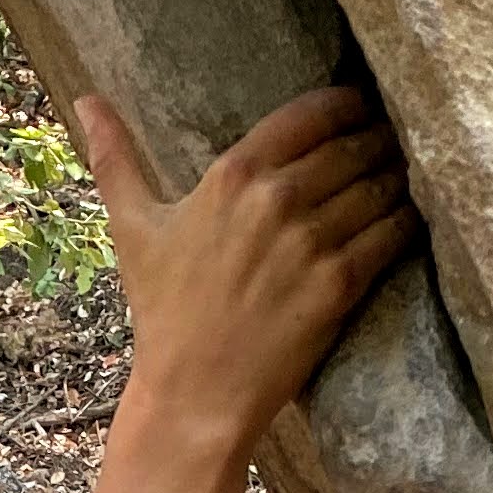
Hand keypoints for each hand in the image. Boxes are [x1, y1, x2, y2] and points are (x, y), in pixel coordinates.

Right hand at [71, 87, 420, 460]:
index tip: (360, 107)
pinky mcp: (340, 283)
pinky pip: (392, 233)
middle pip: (354, 146)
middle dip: (378, 141)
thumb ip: (115, 157)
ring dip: (397, 178)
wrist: (194, 394)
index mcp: (232, 174)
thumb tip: (83, 98)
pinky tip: (409, 219)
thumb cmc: (164, 310)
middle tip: (391, 144)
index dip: (346, 104)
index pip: (311, 113)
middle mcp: (277, 199)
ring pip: (380, 185)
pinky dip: (406, 221)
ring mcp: (311, 241)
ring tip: (403, 179)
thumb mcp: (132, 226)